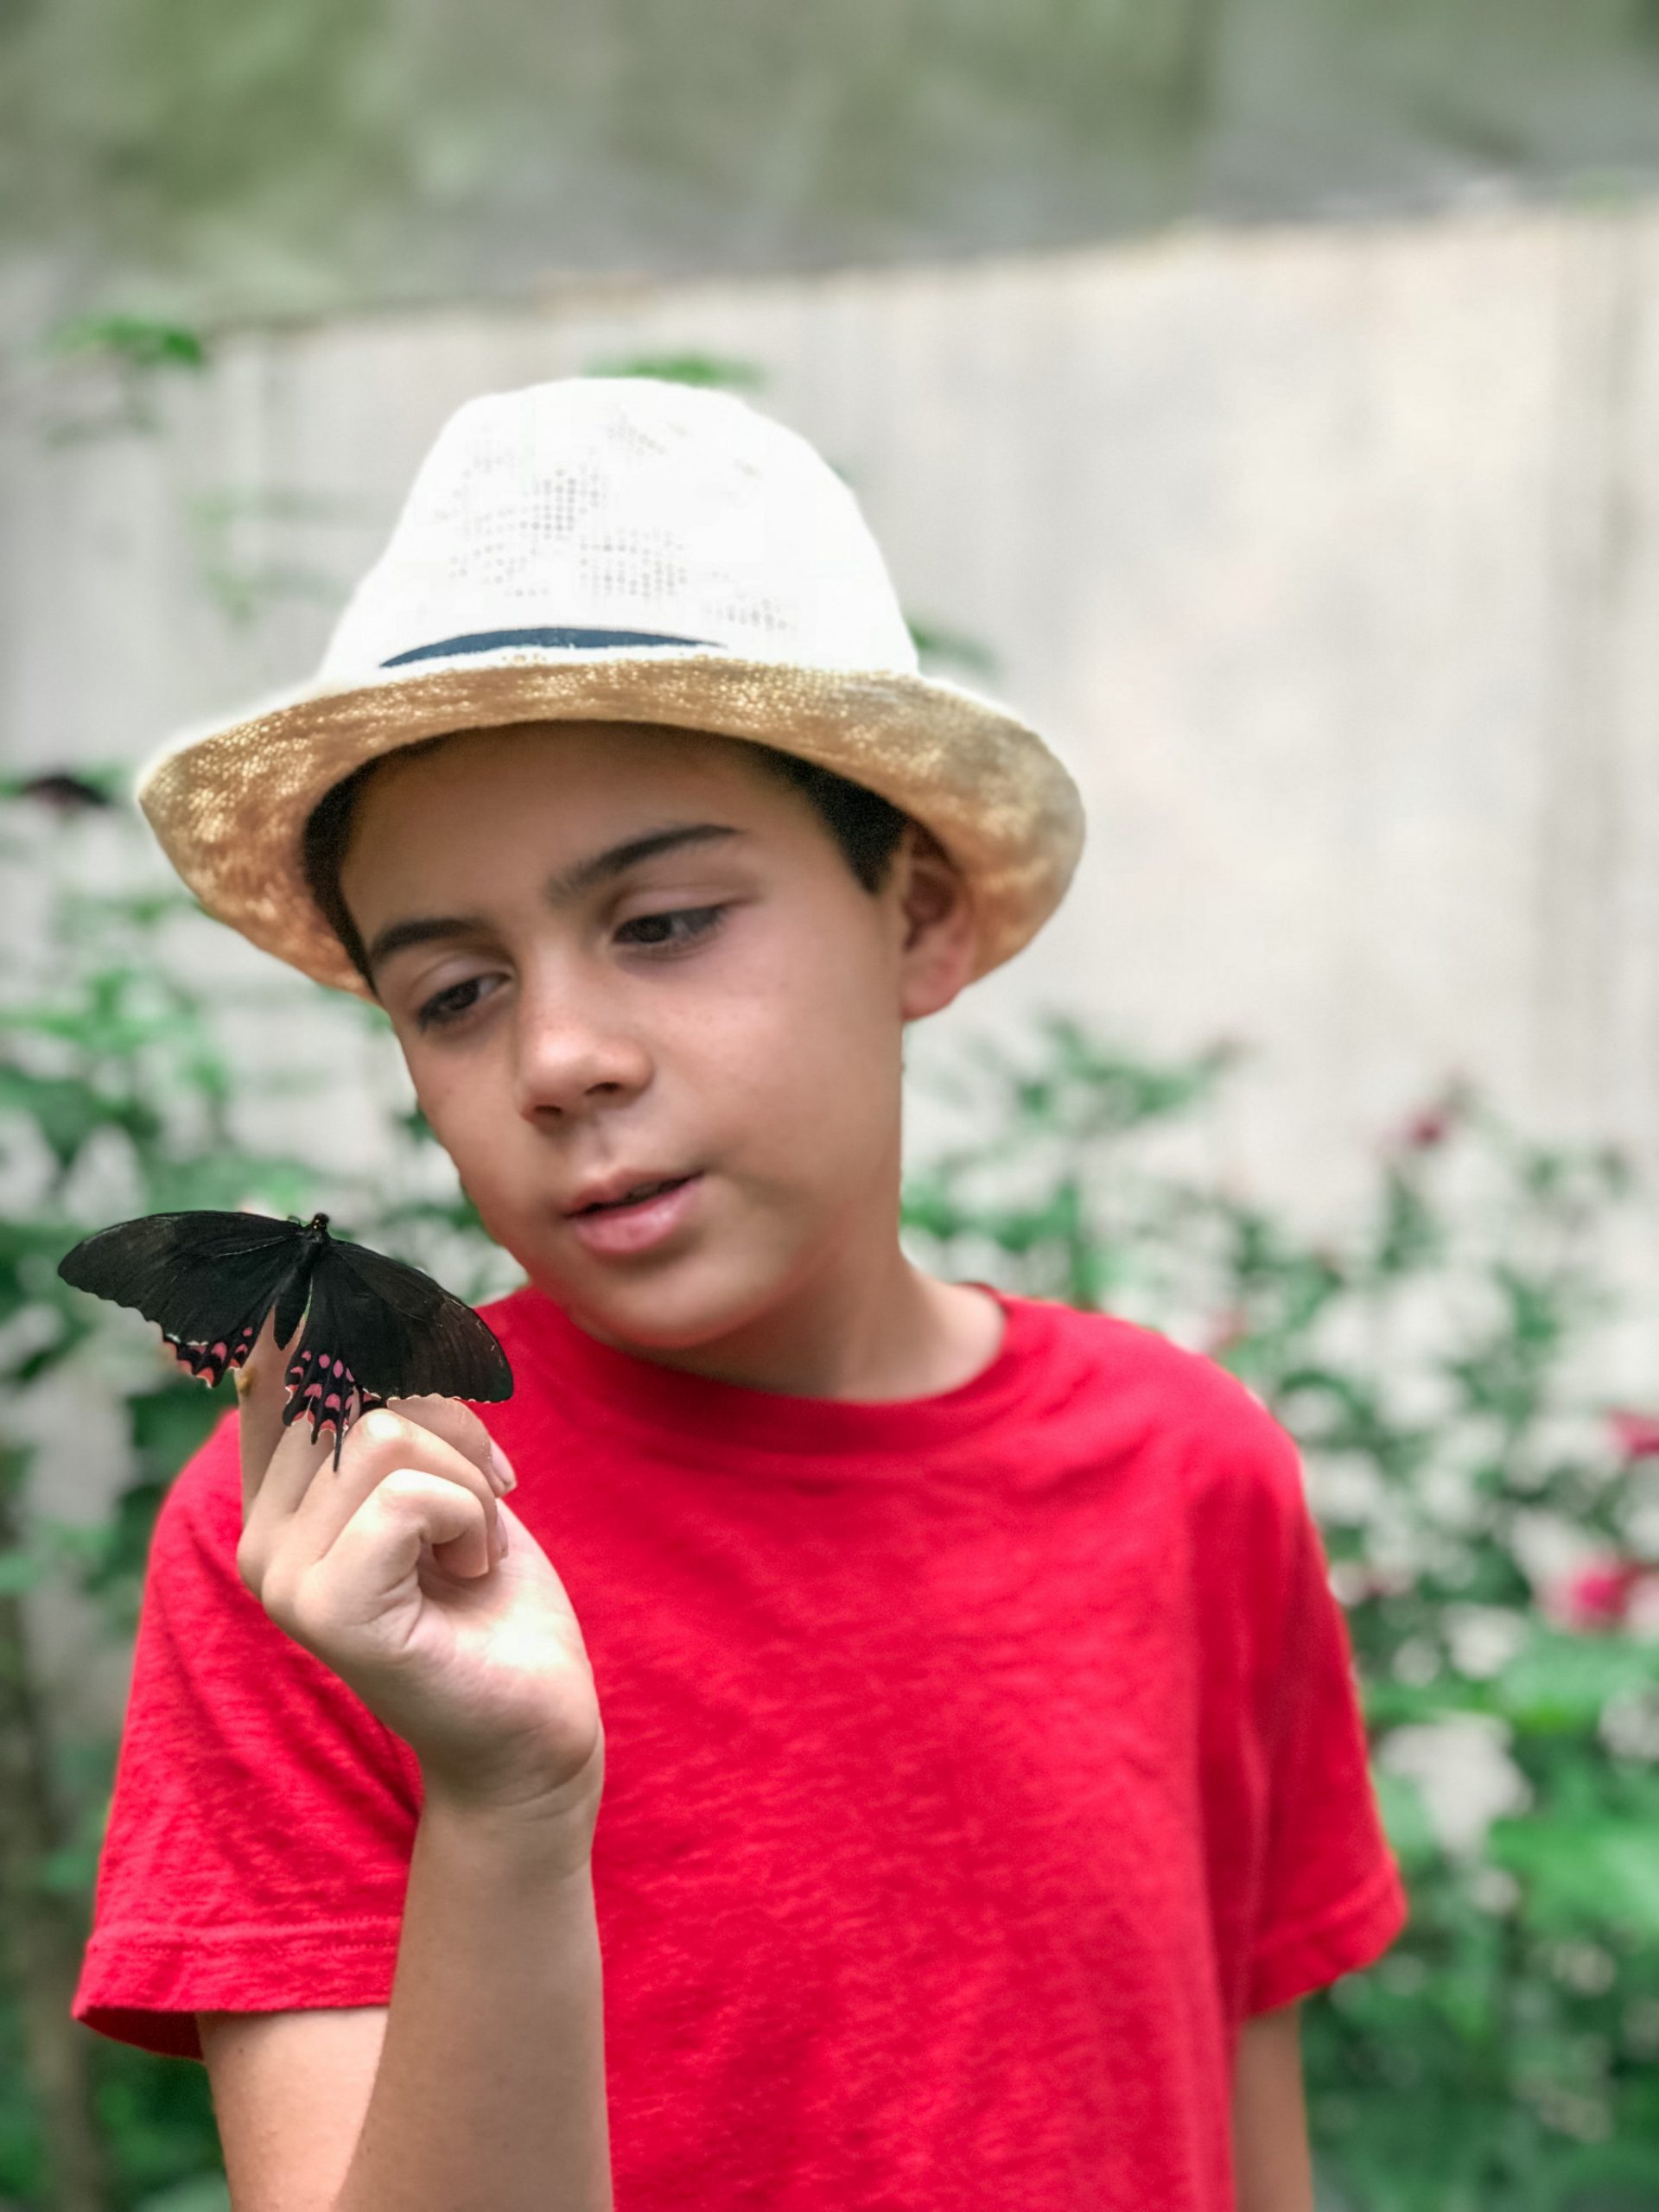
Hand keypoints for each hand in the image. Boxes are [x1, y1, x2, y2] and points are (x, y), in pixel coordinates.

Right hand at [228, 1311, 602, 1835]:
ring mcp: (283, 1577)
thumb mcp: (442, 1472)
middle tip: (487, 1488)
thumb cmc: (495, 1596)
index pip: (270, 1362)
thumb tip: (319, 1290)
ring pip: (386, 1435)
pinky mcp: (329, 1611)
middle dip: (449, 1416)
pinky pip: (411, 1495)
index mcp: (280, 1498)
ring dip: (469, 1480)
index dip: (295, 1296)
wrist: (535, 1726)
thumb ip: (382, 1400)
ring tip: (474, 1546)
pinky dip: (471, 1520)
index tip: (274, 1218)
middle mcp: (261, 1535)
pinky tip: (473, 1574)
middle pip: (348, 1385)